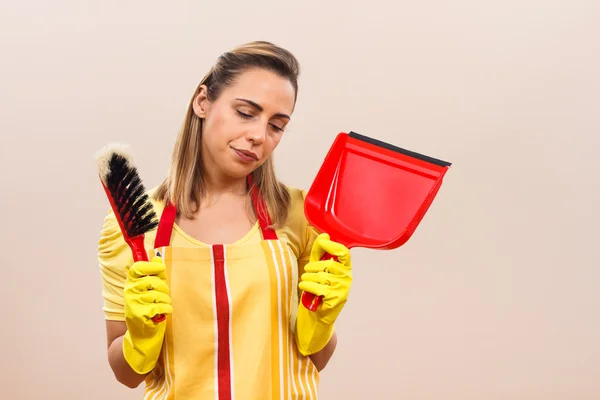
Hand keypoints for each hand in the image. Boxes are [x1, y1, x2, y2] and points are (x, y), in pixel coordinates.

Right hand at [122, 256, 172, 373]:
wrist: (139, 337)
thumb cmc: (148, 311)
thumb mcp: (149, 292)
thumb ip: (154, 276)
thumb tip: (158, 258)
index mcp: (131, 284)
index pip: (138, 268)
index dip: (151, 266)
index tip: (161, 268)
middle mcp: (129, 292)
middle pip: (153, 281)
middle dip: (164, 288)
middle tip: (163, 296)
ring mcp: (133, 303)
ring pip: (158, 294)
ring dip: (165, 301)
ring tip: (162, 306)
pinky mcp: (139, 314)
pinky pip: (160, 306)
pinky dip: (166, 309)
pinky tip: (163, 314)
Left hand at [295, 233, 351, 354]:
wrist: (315, 317)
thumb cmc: (317, 291)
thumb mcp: (317, 269)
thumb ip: (320, 252)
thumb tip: (324, 234)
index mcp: (344, 269)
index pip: (344, 253)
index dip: (333, 246)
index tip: (323, 242)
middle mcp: (347, 278)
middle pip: (328, 264)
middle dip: (312, 267)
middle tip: (306, 272)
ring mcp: (343, 290)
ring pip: (322, 276)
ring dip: (308, 278)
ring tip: (305, 282)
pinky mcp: (336, 300)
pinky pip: (319, 287)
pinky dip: (307, 286)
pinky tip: (304, 287)